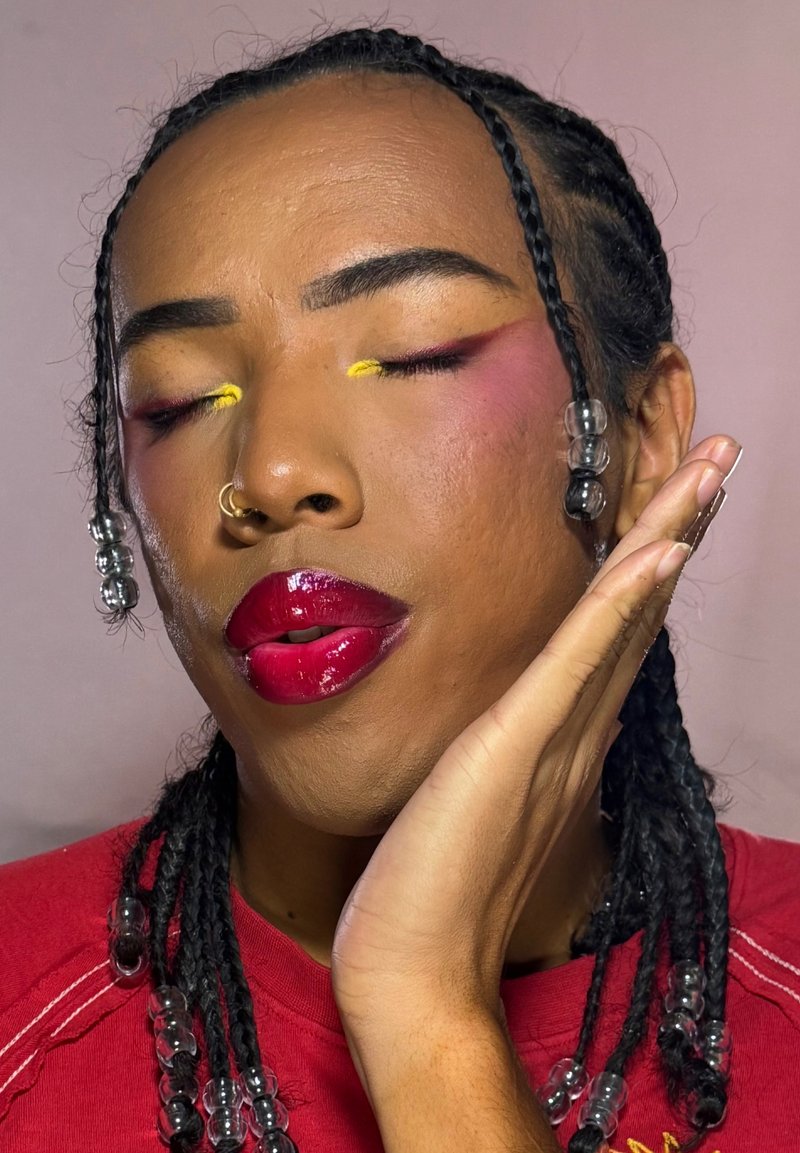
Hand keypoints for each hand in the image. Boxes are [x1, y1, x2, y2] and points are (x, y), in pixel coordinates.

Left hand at [331, 434, 739, 1056]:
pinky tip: (656, 552)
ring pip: (624, 617)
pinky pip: (581, 659)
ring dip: (669, 536)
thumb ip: (523, 755)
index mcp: (563, 737)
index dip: (650, 567)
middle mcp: (576, 729)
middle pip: (639, 610)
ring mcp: (555, 735)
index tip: (675, 507)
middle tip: (719, 458)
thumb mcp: (480, 802)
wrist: (414, 975)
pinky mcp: (519, 743)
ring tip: (711, 469)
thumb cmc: (431, 894)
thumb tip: (551, 716)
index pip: (618, 635)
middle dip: (679, 527)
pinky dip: (621, 602)